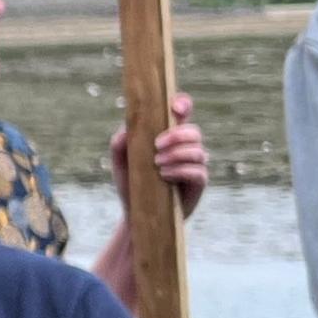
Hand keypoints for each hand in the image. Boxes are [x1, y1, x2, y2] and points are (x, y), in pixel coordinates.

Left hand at [107, 93, 209, 217]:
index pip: (183, 113)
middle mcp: (186, 147)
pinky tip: (164, 175)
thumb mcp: (120, 162)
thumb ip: (119, 143)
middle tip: (156, 145)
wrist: (136, 213)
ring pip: (197, 150)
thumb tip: (126, 129)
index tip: (175, 108)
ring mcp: (194, 164)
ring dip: (176, 155)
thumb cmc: (131, 183)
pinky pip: (198, 171)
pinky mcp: (198, 183)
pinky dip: (180, 170)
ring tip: (157, 164)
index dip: (183, 104)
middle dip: (176, 135)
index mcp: (169, 135)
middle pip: (194, 131)